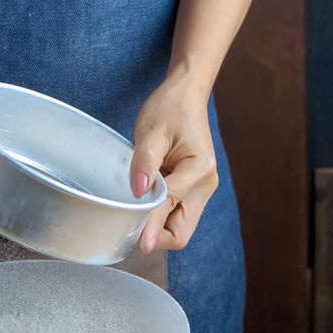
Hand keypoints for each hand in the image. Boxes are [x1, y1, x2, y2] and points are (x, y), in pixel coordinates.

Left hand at [129, 72, 218, 252]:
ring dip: (156, 224)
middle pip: (181, 232)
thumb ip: (145, 162)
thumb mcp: (151, 131)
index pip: (170, 208)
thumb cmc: (170, 107)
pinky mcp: (193, 189)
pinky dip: (159, 215)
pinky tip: (144, 198)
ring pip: (179, 227)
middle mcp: (206, 184)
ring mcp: (201, 189)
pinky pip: (176, 214)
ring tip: (135, 204)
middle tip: (126, 222)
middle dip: (155, 234)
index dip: (149, 226)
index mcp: (200, 169)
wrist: (185, 94)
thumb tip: (137, 194)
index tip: (131, 239)